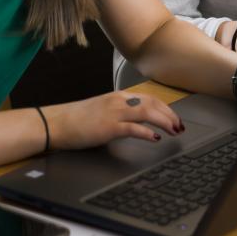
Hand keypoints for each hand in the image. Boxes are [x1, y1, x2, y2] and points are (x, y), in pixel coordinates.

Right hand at [46, 91, 182, 149]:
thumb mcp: (102, 110)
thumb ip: (120, 112)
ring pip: (148, 112)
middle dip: (170, 115)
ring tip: (174, 131)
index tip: (175, 118)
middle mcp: (119, 101)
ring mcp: (114, 113)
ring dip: (164, 122)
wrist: (57, 123)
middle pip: (153, 103)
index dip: (166, 108)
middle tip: (180, 127)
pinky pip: (134, 128)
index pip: (150, 98)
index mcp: (118, 96)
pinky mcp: (109, 127)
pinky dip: (147, 133)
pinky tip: (155, 139)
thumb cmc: (77, 119)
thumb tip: (137, 121)